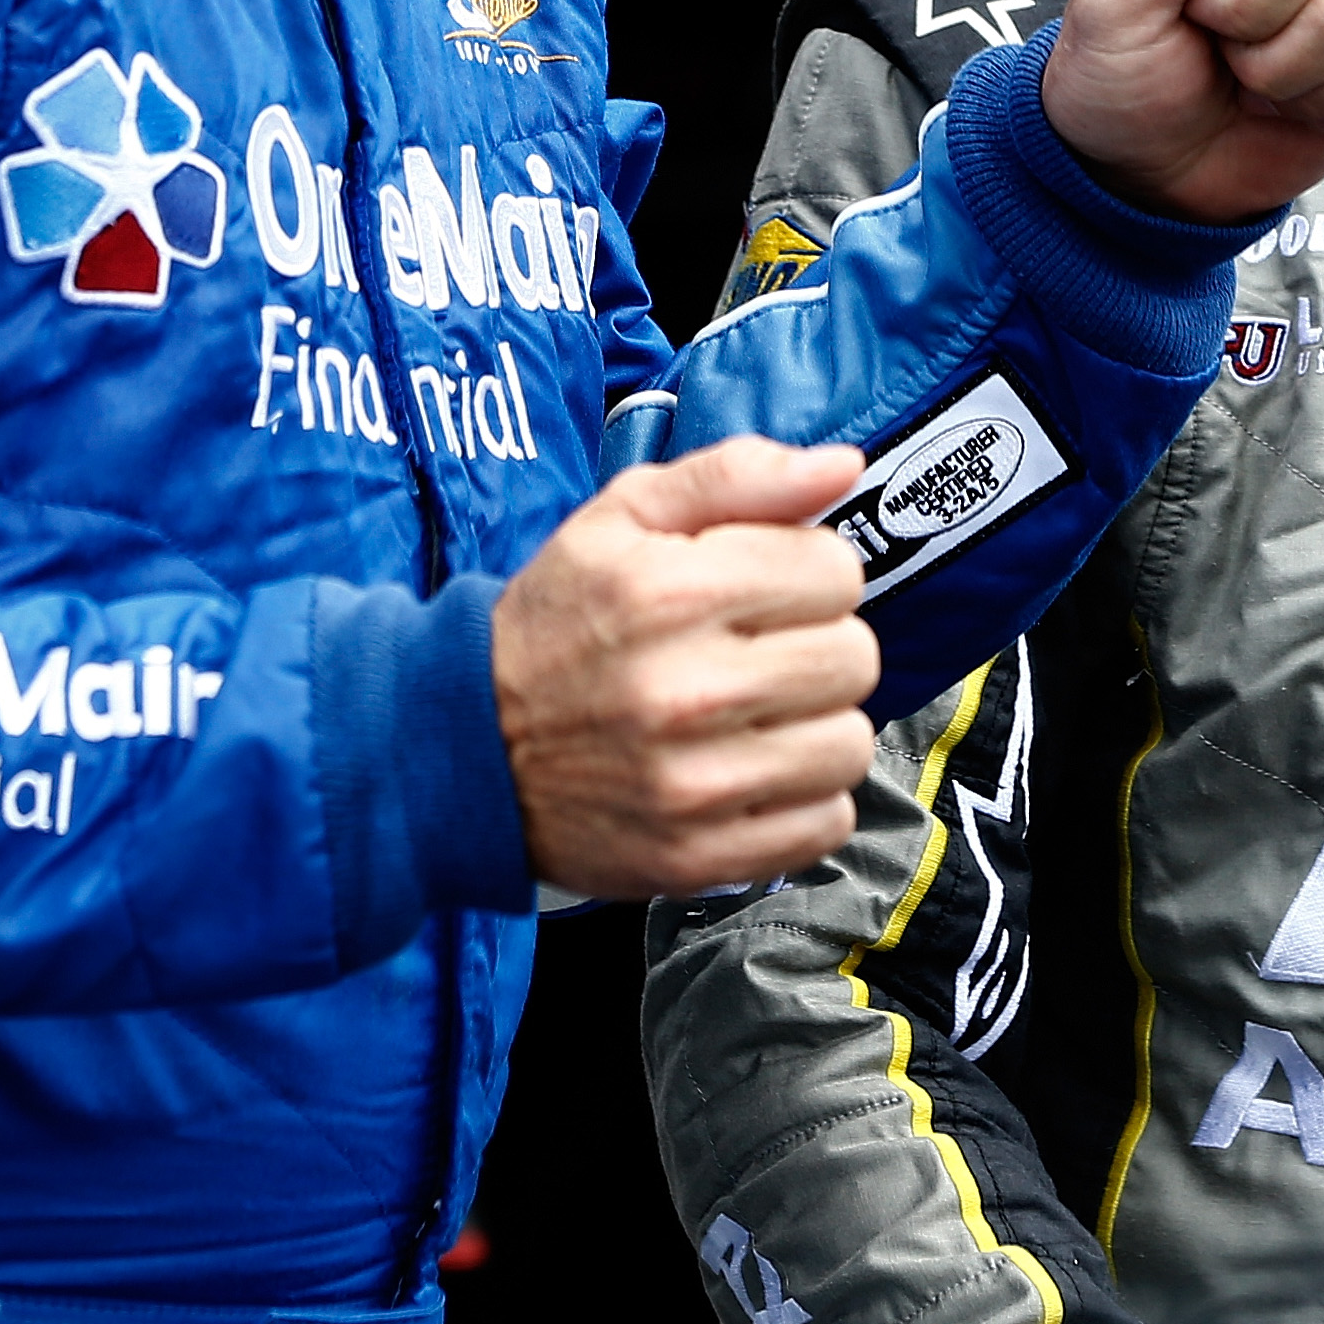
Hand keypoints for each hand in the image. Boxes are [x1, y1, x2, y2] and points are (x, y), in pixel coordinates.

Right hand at [495, 436, 881, 899]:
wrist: (469, 744)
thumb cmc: (558, 620)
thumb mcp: (622, 516)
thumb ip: (737, 476)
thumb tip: (843, 466)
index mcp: (672, 591)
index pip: (837, 571)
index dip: (809, 572)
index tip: (767, 589)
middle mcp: (687, 691)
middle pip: (854, 658)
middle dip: (818, 645)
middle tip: (761, 653)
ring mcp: (694, 786)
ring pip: (850, 745)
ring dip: (817, 725)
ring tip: (759, 716)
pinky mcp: (697, 857)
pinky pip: (826, 824)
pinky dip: (804, 799)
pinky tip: (753, 772)